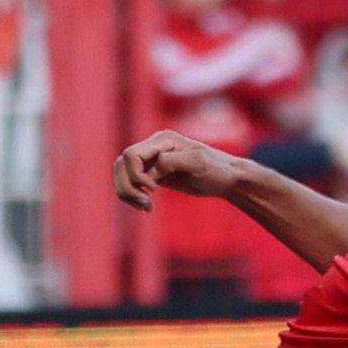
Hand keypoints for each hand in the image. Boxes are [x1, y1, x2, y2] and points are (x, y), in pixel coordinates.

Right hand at [114, 129, 248, 211]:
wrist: (227, 178)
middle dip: (128, 186)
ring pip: (121, 173)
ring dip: (127, 192)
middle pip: (121, 164)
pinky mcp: (152, 173)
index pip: (131, 155)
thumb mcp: (198, 163)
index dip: (137, 174)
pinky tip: (146, 206)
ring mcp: (151, 160)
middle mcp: (153, 147)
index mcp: (162, 140)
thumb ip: (172, 162)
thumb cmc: (217, 169)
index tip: (154, 188)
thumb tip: (151, 169)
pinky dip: (133, 196)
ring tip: (146, 206)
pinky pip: (130, 182)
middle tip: (146, 203)